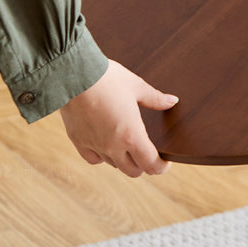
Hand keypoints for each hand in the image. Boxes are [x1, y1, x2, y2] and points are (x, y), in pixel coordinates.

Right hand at [59, 59, 178, 177]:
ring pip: (114, 164)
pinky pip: (94, 159)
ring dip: (124, 160)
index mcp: (132, 135)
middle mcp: (113, 146)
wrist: (74, 76)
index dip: (160, 167)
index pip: (150, 163)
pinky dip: (103, 156)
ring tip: (129, 146)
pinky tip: (107, 145)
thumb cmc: (108, 79)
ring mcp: (95, 146)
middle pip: (133, 170)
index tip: (165, 163)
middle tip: (149, 154)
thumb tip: (173, 101)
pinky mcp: (79, 142)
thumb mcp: (137, 86)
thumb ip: (155, 98)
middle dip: (144, 165)